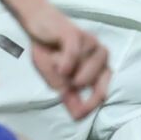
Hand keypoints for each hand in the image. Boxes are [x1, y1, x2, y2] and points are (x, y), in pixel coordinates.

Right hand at [20, 3, 109, 119]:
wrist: (36, 23)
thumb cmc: (48, 49)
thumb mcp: (55, 77)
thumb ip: (68, 94)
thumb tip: (77, 116)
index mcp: (96, 65)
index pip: (103, 87)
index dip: (93, 103)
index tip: (79, 115)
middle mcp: (97, 53)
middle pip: (104, 76)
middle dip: (89, 91)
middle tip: (73, 98)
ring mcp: (88, 42)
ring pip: (88, 66)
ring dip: (74, 74)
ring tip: (60, 74)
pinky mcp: (74, 33)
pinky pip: (75, 52)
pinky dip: (69, 62)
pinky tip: (61, 70)